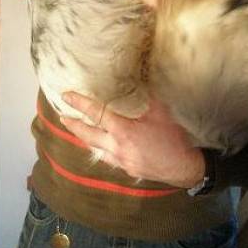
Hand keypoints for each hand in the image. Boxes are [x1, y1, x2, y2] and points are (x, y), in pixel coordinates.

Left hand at [59, 91, 204, 187]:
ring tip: (76, 130)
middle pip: (88, 135)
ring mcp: (121, 160)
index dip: (80, 103)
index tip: (66, 96)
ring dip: (84, 138)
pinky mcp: (127, 169)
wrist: (185, 168)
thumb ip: (148, 95)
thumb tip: (141, 77)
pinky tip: (99, 146)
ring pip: (95, 148)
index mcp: (124, 130)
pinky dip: (99, 149)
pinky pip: (107, 158)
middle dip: (73, 125)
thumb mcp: (162, 112)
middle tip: (62, 117)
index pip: (96, 114)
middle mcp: (117, 147)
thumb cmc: (174, 138)